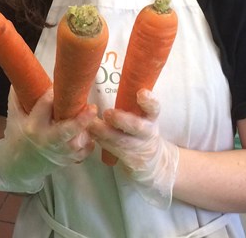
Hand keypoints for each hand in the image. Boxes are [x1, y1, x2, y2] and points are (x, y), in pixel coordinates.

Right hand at [0, 88, 96, 192]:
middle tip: (92, 108)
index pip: (44, 106)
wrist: (17, 166)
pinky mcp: (66, 161)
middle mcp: (46, 140)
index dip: (53, 94)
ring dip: (86, 130)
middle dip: (80, 120)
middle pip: (66, 130)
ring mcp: (58, 153)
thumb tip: (22, 72)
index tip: (60, 83)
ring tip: (91, 116)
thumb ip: (18, 95)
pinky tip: (88, 133)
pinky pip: (83, 153)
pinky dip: (88, 143)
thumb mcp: (14, 115)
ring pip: (77, 143)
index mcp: (32, 125)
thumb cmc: (16, 135)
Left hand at [89, 89, 178, 207]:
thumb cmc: (140, 130)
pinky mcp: (130, 160)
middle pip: (137, 127)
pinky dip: (101, 141)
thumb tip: (116, 85)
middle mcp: (147, 132)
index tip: (141, 93)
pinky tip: (91, 134)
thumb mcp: (143, 116)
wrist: (151, 160)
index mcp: (151, 118)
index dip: (149, 101)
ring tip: (90, 123)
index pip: (154, 107)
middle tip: (107, 113)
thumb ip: (132, 103)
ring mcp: (139, 147)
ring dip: (103, 132)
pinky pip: (113, 150)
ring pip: (121, 141)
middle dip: (121, 119)